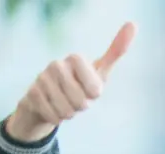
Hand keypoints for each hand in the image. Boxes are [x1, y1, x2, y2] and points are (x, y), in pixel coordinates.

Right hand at [4, 23, 133, 143]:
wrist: (50, 99)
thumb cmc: (81, 84)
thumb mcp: (100, 71)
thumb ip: (116, 51)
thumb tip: (133, 24)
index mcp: (75, 58)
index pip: (95, 88)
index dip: (94, 94)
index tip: (92, 90)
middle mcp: (56, 65)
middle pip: (81, 102)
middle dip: (82, 106)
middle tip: (77, 98)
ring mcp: (41, 78)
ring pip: (66, 110)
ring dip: (69, 113)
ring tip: (65, 102)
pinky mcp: (31, 94)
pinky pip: (53, 116)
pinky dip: (57, 118)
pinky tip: (53, 108)